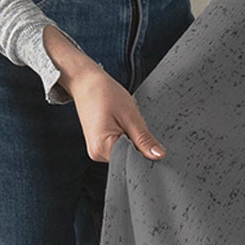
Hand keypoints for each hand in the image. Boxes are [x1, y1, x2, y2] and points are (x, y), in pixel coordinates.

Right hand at [43, 24, 165, 161]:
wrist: (86, 82)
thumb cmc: (105, 94)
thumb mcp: (130, 116)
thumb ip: (144, 139)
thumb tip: (158, 156)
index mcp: (102, 148)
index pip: (131, 162)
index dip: (145, 154)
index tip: (152, 142)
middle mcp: (97, 154)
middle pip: (128, 159)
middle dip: (139, 147)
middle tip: (137, 126)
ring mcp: (97, 150)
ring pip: (125, 153)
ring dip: (133, 141)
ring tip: (128, 123)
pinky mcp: (99, 144)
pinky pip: (119, 147)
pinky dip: (126, 138)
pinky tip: (124, 125)